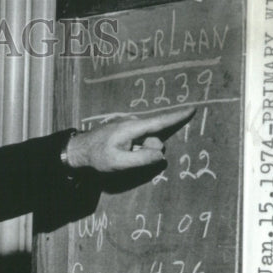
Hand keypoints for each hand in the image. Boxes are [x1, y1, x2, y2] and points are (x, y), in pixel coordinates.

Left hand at [65, 107, 194, 171]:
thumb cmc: (97, 156)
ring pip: (147, 143)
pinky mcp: (126, 132)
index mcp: (132, 127)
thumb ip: (142, 159)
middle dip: (149, 151)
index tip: (193, 109)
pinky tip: (121, 153)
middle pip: (154, 139)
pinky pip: (139, 143)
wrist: (79, 150)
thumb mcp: (119, 163)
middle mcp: (133, 124)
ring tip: (121, 156)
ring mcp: (129, 127)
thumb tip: (160, 155)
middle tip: (128, 158)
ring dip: (139, 152)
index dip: (177, 117)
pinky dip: (135, 151)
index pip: (159, 122)